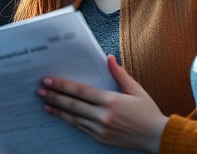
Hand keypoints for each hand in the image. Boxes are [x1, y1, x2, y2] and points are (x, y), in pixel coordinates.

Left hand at [37, 55, 167, 152]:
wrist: (157, 137)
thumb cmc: (148, 112)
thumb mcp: (136, 90)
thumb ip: (119, 74)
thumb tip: (109, 57)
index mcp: (111, 101)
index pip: (80, 91)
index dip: (62, 85)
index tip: (48, 81)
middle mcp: (103, 115)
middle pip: (72, 104)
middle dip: (54, 97)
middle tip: (39, 91)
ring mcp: (101, 129)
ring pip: (73, 118)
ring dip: (58, 110)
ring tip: (45, 103)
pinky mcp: (100, 139)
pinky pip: (80, 128)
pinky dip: (68, 121)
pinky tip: (60, 115)